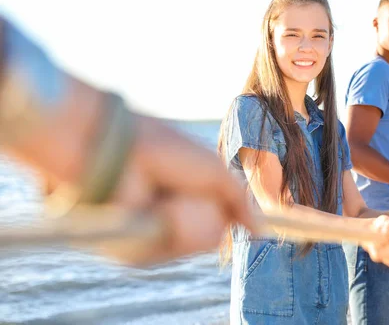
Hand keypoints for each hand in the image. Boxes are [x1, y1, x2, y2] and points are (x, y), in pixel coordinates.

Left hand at [104, 115, 255, 264]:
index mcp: (188, 197)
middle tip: (188, 186)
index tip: (253, 224)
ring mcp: (154, 235)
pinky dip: (170, 224)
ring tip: (166, 191)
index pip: (220, 220)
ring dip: (189, 214)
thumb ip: (239, 200)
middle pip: (212, 236)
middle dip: (208, 211)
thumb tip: (261, 230)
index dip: (233, 218)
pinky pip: (172, 249)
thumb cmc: (165, 149)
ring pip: (195, 244)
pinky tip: (155, 204)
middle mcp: (171, 218)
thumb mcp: (214, 170)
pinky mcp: (134, 249)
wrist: (119, 148)